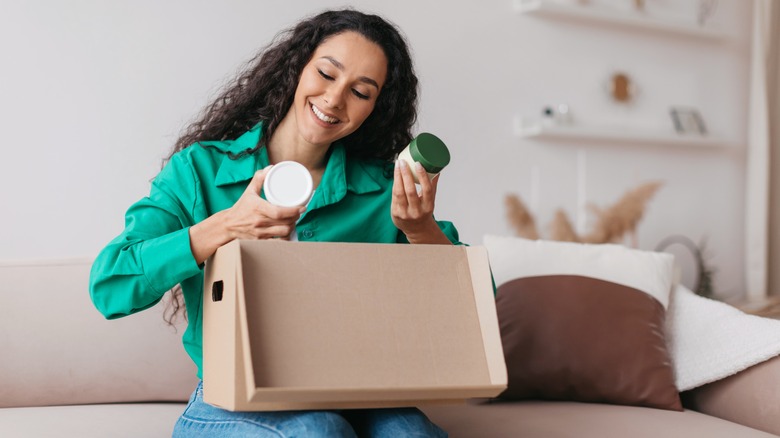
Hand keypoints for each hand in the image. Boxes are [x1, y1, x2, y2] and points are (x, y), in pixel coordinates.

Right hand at [189, 166, 305, 262]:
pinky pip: (278, 242)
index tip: (302, 208)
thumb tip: (270, 168)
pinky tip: (288, 232)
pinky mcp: (261, 240)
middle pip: (285, 223)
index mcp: (258, 208)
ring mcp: (260, 233)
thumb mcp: (249, 191)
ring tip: (294, 221)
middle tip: (299, 212)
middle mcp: (259, 222)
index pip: (279, 212)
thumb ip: (259, 178)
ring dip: (292, 227)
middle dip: (295, 218)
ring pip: (284, 233)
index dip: (293, 211)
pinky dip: (286, 237)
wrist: (228, 225)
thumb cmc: (241, 207)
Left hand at [391, 160, 449, 243]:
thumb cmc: (424, 211)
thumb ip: (432, 185)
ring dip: (397, 177)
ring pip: (399, 192)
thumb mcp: (430, 200)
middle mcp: (417, 211)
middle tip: (403, 162)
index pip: (426, 190)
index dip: (422, 176)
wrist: (416, 229)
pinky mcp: (396, 213)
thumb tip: (436, 169)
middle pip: (410, 190)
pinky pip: (394, 196)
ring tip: (398, 165)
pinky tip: (395, 175)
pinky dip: (395, 183)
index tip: (418, 164)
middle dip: (406, 174)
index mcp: (428, 206)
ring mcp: (405, 213)